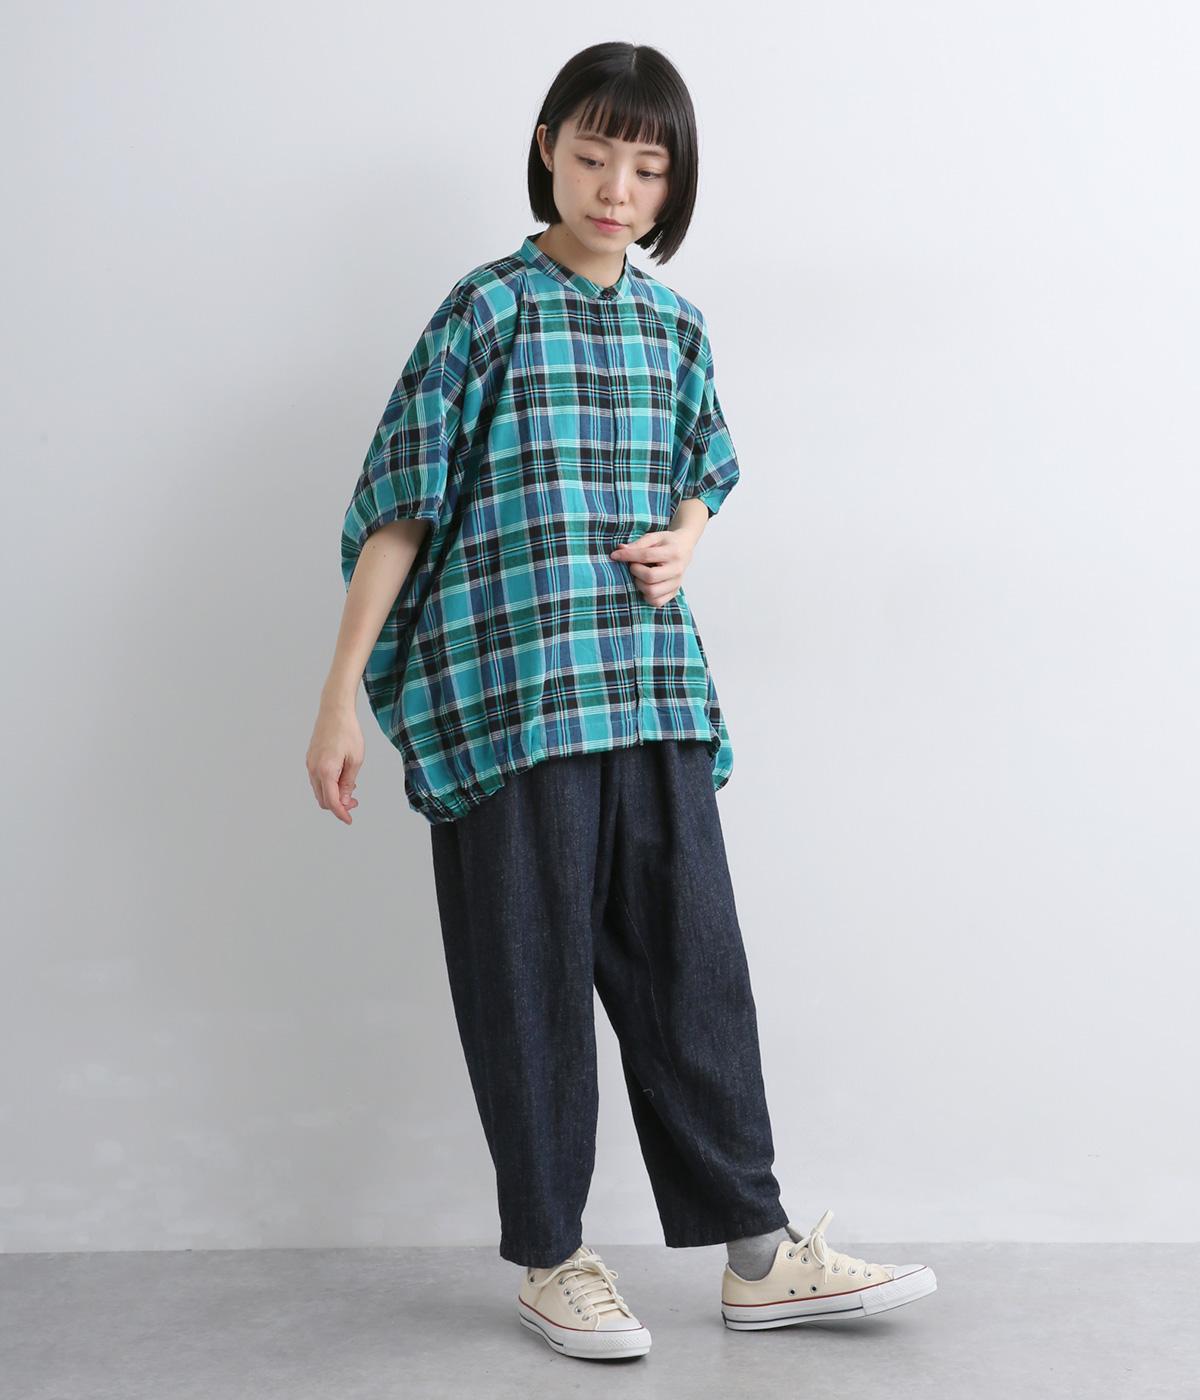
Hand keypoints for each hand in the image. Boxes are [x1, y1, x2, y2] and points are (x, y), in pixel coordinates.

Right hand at [306, 700, 364, 823]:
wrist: (334, 711)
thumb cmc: (348, 732)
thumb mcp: (355, 760)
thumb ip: (348, 782)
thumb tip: (345, 800)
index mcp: (326, 770)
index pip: (331, 801)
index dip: (341, 813)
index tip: (349, 820)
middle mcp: (314, 769)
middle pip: (323, 799)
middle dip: (338, 805)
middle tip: (355, 802)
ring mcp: (310, 764)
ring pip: (319, 790)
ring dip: (333, 795)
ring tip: (351, 788)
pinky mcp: (310, 759)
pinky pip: (318, 780)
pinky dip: (328, 785)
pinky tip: (342, 778)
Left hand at [609, 529, 694, 606]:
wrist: (684, 549)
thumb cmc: (666, 543)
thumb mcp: (653, 537)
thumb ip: (637, 544)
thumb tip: (620, 550)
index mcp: (672, 552)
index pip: (646, 556)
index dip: (628, 556)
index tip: (615, 555)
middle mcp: (677, 570)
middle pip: (650, 577)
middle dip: (635, 571)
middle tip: (634, 565)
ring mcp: (676, 584)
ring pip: (652, 592)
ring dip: (639, 584)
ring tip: (640, 575)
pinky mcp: (674, 593)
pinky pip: (656, 602)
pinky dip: (646, 595)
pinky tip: (645, 585)